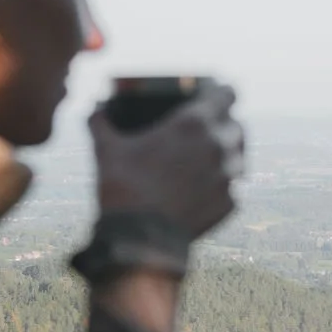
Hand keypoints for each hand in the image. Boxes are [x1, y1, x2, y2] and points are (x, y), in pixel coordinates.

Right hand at [91, 84, 244, 238]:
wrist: (141, 238)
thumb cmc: (124, 187)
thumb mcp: (107, 149)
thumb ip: (100, 123)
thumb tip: (93, 110)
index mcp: (194, 123)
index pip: (227, 94)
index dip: (222, 93)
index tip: (216, 95)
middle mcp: (219, 145)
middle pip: (236, 125)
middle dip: (225, 124)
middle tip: (207, 130)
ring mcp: (228, 176)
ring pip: (238, 156)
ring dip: (226, 155)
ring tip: (206, 161)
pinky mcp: (229, 204)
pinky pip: (231, 188)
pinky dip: (219, 186)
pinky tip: (201, 191)